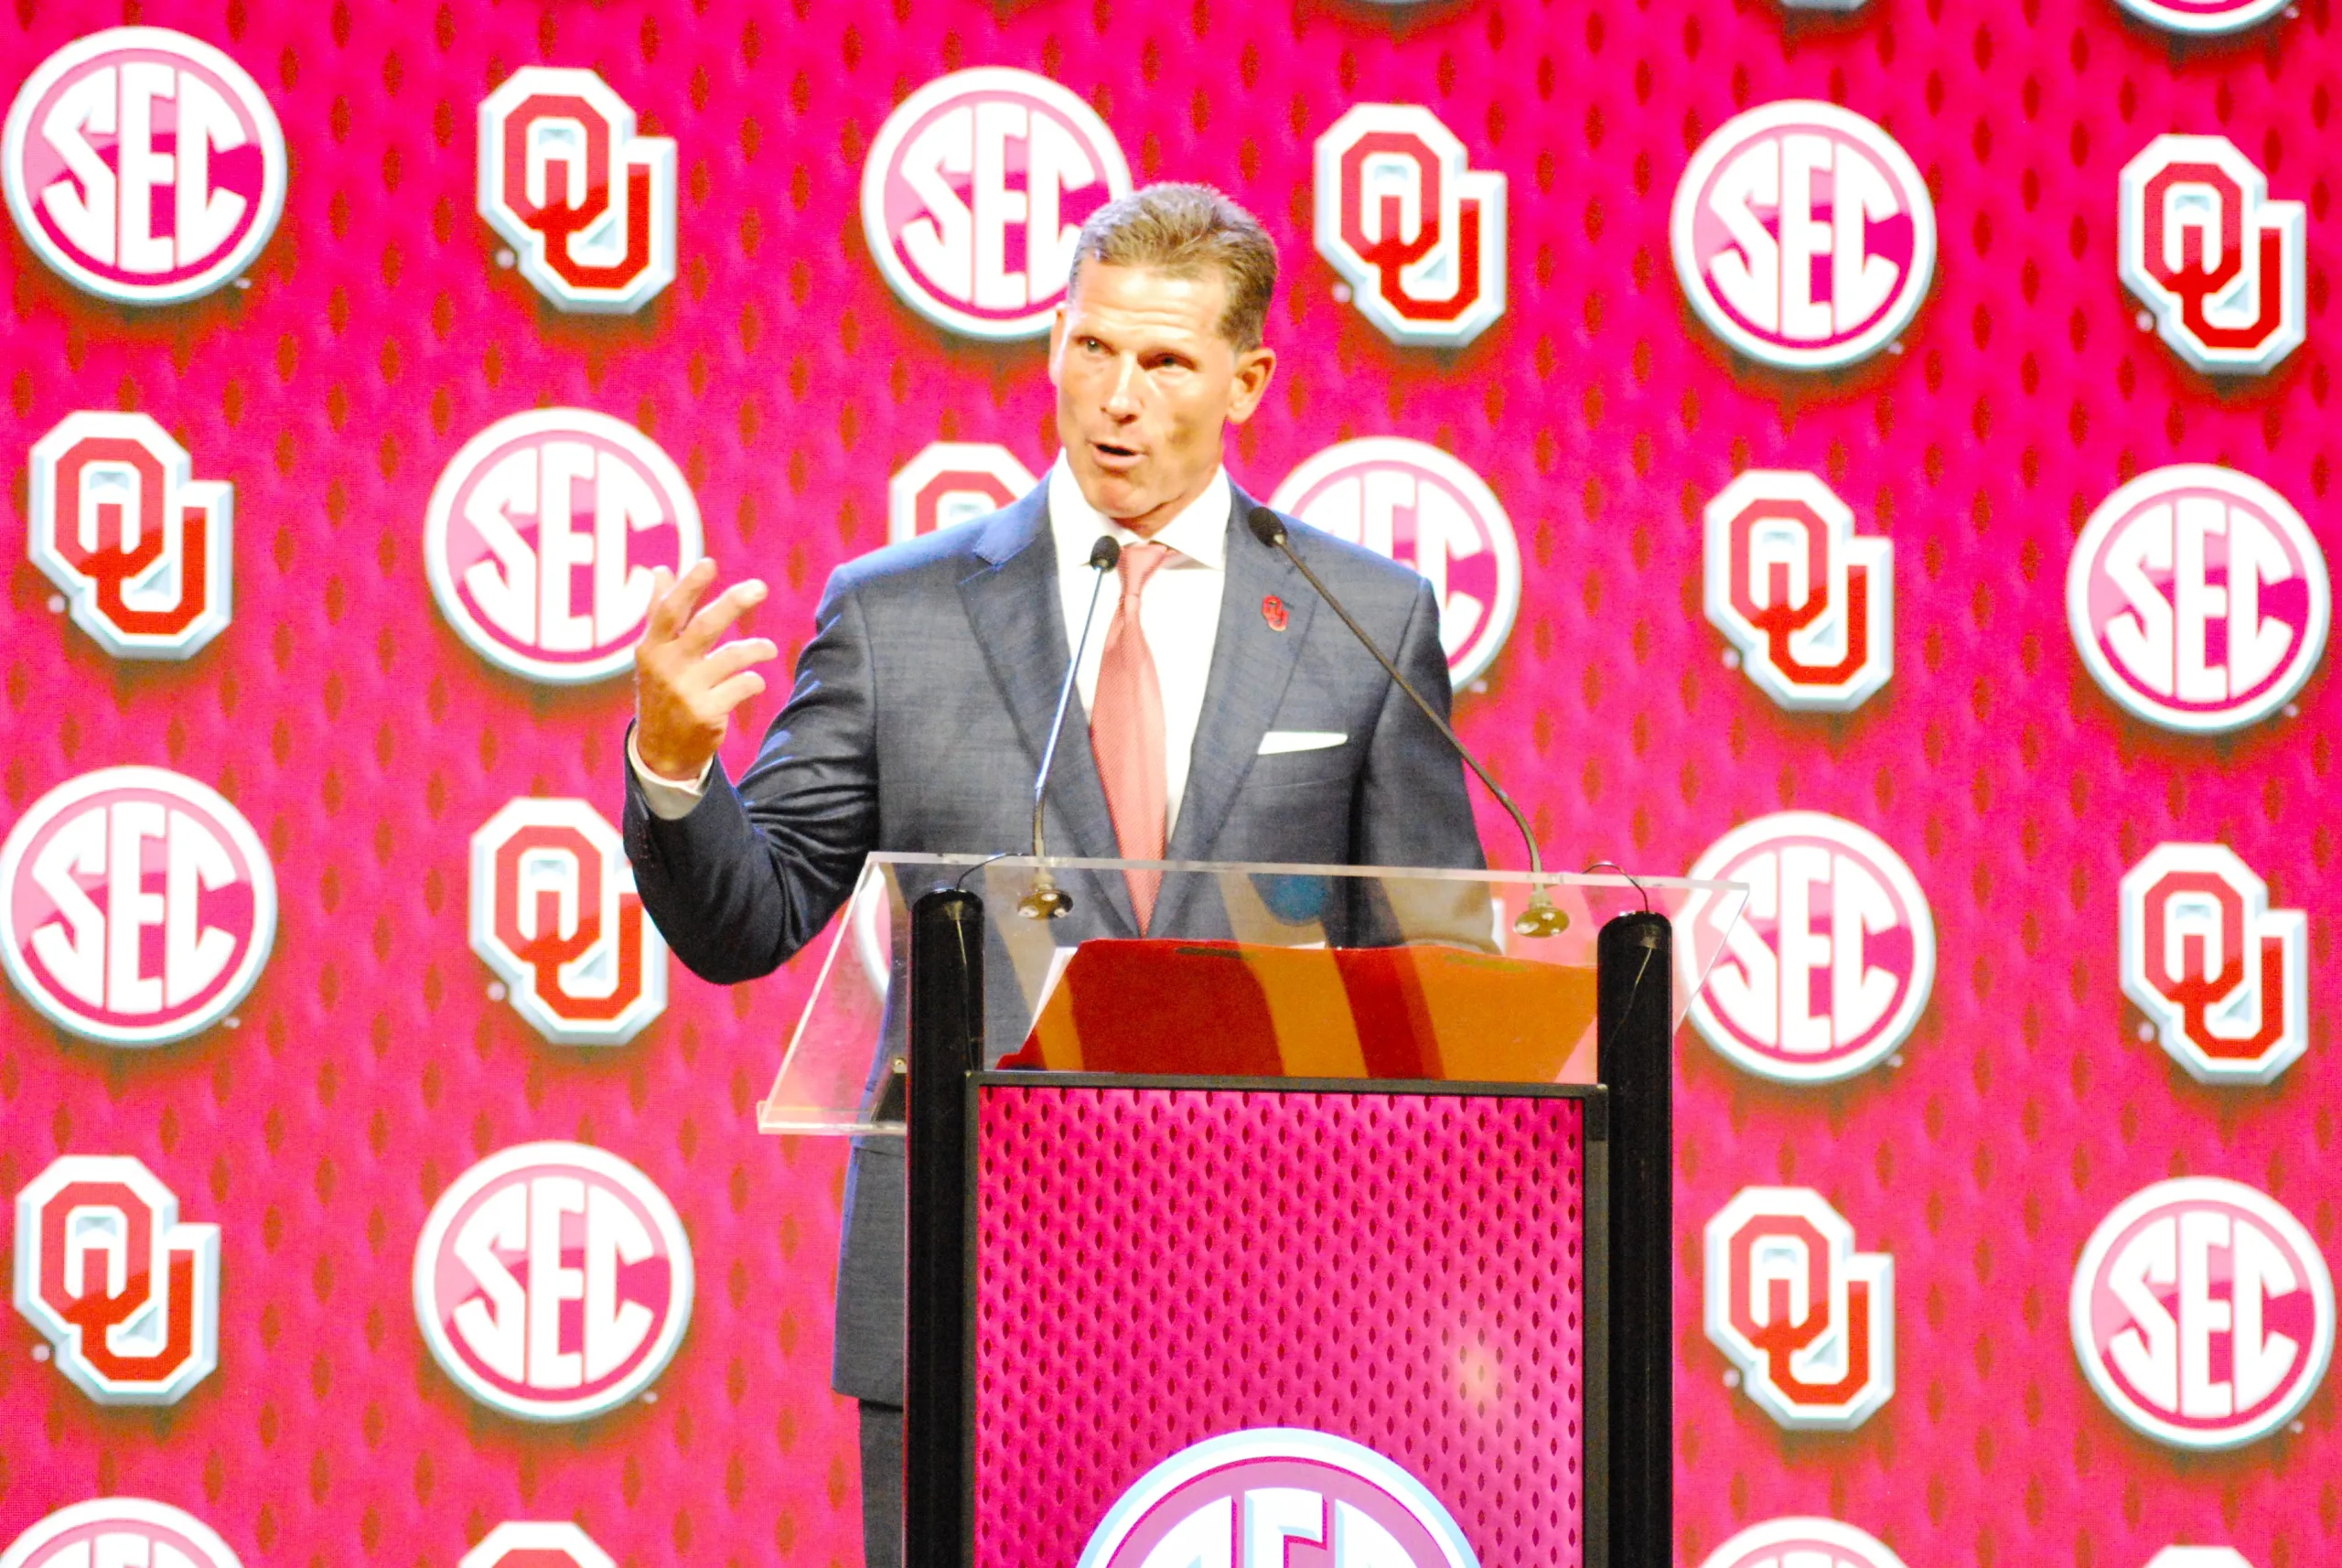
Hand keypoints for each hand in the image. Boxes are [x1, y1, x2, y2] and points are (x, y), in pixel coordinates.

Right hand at [631, 560, 779, 781]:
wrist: (661, 752)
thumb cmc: (662, 689)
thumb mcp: (653, 654)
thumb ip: (659, 611)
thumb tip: (660, 568)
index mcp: (651, 649)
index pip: (668, 611)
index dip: (688, 586)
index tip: (709, 563)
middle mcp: (666, 668)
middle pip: (703, 628)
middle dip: (732, 604)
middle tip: (760, 587)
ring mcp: (686, 692)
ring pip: (731, 658)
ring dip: (756, 648)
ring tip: (769, 649)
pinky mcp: (706, 714)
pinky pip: (742, 686)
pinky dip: (754, 680)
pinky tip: (755, 681)